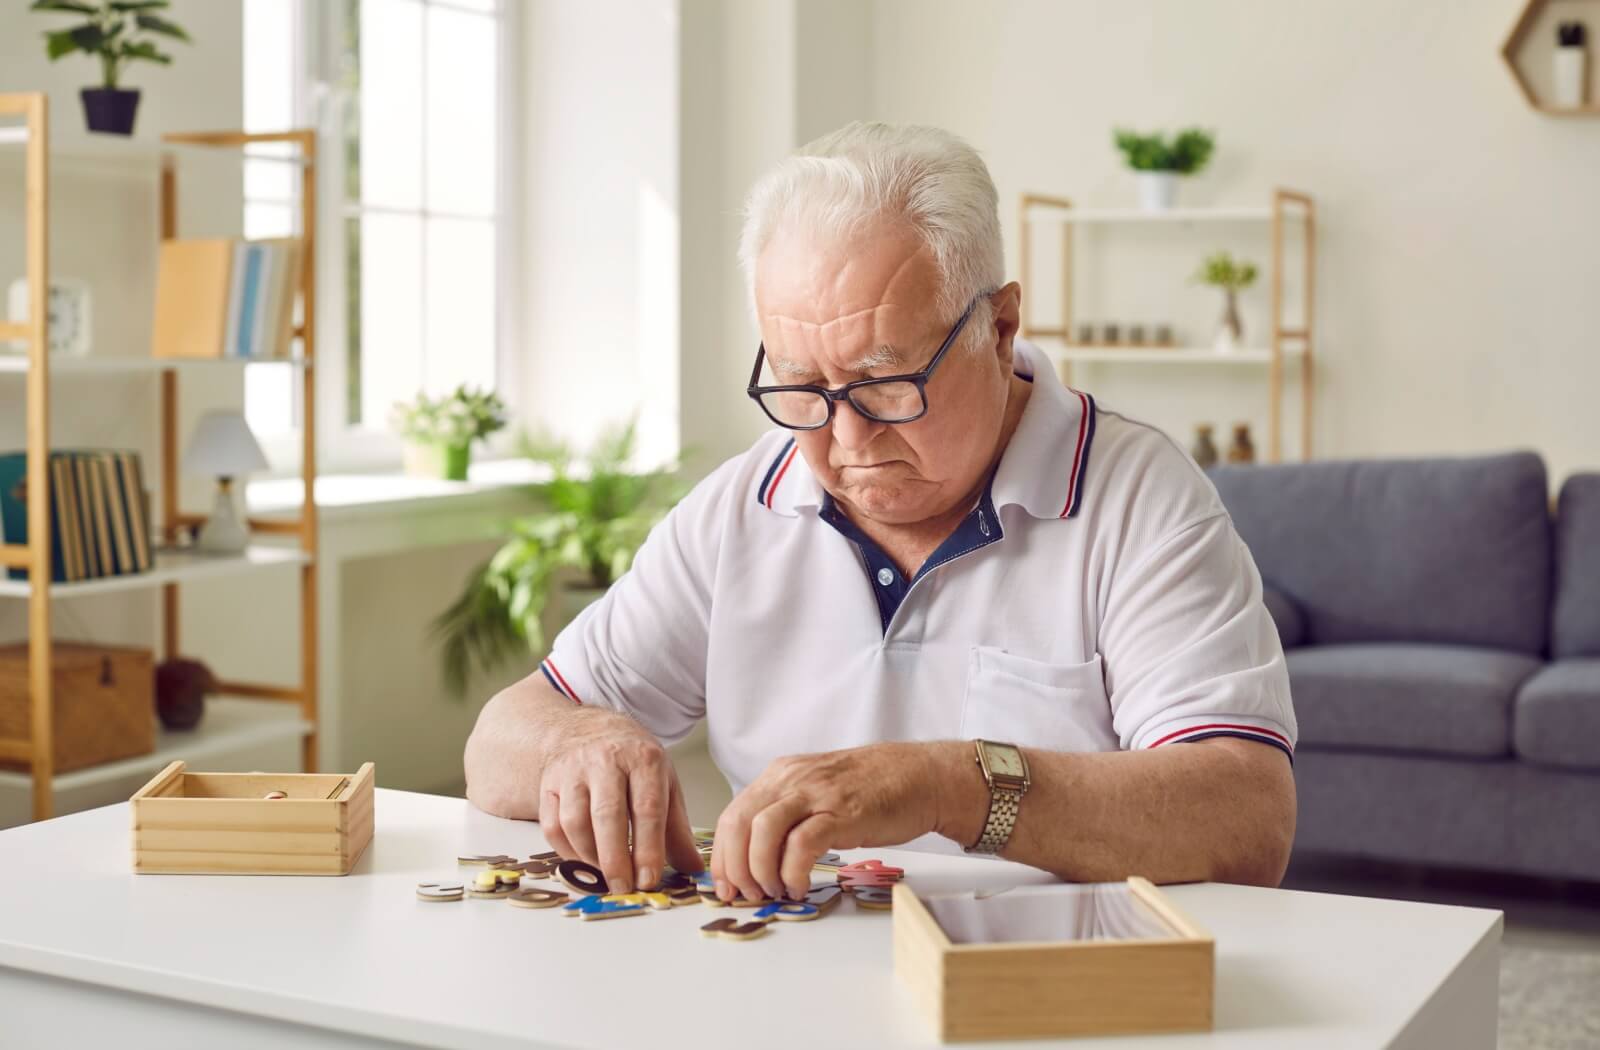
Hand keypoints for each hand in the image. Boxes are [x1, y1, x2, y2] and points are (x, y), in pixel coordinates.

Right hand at [538, 708, 703, 892]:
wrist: (592, 730)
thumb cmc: (634, 762)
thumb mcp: (665, 784)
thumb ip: (677, 830)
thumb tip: (694, 869)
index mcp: (643, 759)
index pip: (646, 808)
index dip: (647, 848)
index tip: (648, 879)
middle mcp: (606, 761)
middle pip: (607, 815)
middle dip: (615, 858)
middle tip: (623, 887)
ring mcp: (573, 771)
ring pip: (574, 821)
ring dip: (590, 856)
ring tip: (606, 874)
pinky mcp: (549, 783)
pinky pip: (551, 825)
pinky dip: (566, 851)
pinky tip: (584, 859)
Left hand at [710, 742, 957, 901]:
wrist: (918, 776)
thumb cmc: (870, 790)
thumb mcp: (815, 792)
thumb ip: (786, 815)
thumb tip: (756, 858)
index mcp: (780, 776)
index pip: (731, 815)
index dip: (721, 856)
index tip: (725, 886)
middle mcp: (791, 780)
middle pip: (738, 822)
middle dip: (734, 867)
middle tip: (746, 894)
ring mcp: (816, 794)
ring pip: (763, 831)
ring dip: (759, 870)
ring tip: (773, 891)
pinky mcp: (841, 813)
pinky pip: (802, 844)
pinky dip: (792, 872)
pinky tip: (799, 887)